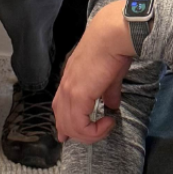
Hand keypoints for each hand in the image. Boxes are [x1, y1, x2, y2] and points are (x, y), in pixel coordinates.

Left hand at [53, 4, 133, 144]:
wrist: (112, 37)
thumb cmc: (112, 50)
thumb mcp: (109, 76)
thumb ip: (108, 93)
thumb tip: (112, 105)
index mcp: (70, 80)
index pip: (59, 107)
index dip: (64, 124)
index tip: (69, 137)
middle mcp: (65, 87)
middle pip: (62, 120)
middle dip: (76, 133)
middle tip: (95, 135)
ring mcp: (69, 91)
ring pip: (69, 126)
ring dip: (88, 134)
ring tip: (105, 127)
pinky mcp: (77, 95)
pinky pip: (79, 124)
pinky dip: (93, 130)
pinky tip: (107, 122)